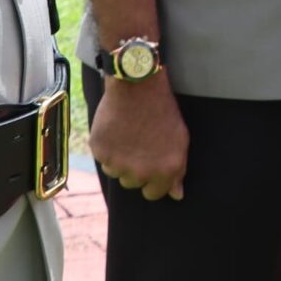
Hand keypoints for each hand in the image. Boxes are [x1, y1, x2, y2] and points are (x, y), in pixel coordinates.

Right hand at [88, 75, 186, 201]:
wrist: (136, 84)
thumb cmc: (161, 109)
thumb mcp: (180, 138)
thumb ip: (177, 170)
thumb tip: (176, 195)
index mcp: (164, 171)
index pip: (153, 194)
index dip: (152, 179)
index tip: (150, 163)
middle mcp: (141, 172)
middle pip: (132, 183)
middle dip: (135, 168)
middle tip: (138, 143)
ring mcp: (118, 164)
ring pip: (115, 172)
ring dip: (119, 159)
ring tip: (127, 133)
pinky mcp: (100, 152)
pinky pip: (102, 159)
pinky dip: (107, 147)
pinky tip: (115, 129)